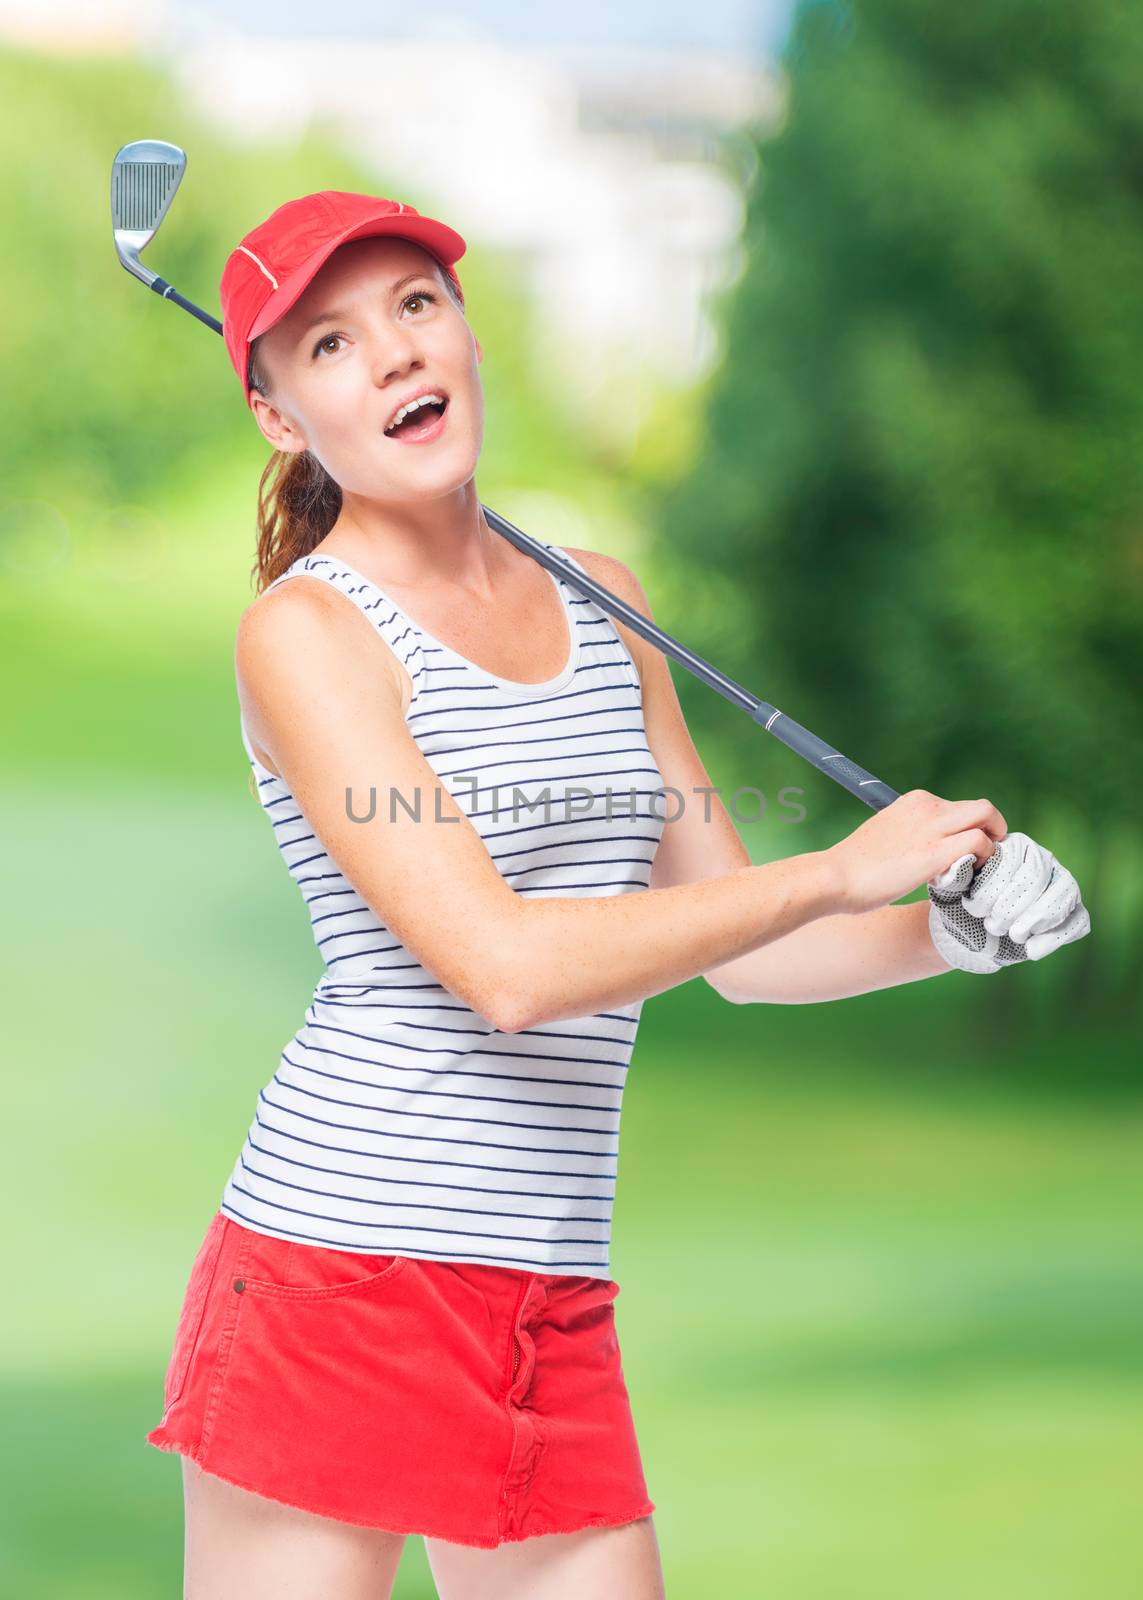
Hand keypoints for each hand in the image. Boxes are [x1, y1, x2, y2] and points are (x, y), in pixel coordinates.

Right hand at [826, 789, 1007, 915]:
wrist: (834, 877)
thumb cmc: (854, 867)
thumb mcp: (887, 835)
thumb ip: (911, 836)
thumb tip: (926, 850)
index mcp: (914, 802)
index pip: (959, 808)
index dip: (968, 830)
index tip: (962, 853)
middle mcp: (926, 806)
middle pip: (981, 808)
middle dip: (992, 831)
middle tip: (985, 858)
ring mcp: (932, 827)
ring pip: (988, 816)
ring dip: (994, 843)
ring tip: (980, 868)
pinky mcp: (936, 852)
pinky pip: (981, 842)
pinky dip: (985, 858)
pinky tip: (970, 876)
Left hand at [927, 830, 1090, 974]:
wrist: (970, 930)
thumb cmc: (959, 903)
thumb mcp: (949, 888)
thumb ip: (953, 873)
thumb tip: (964, 860)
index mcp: (1015, 845)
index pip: (1013, 862)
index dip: (993, 889)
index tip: (974, 908)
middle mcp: (1043, 859)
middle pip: (1037, 878)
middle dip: (1011, 907)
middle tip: (992, 925)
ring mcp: (1062, 885)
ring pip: (1062, 897)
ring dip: (1032, 921)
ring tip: (1011, 935)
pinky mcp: (1073, 911)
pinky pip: (1078, 922)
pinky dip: (1054, 938)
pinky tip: (1030, 950)